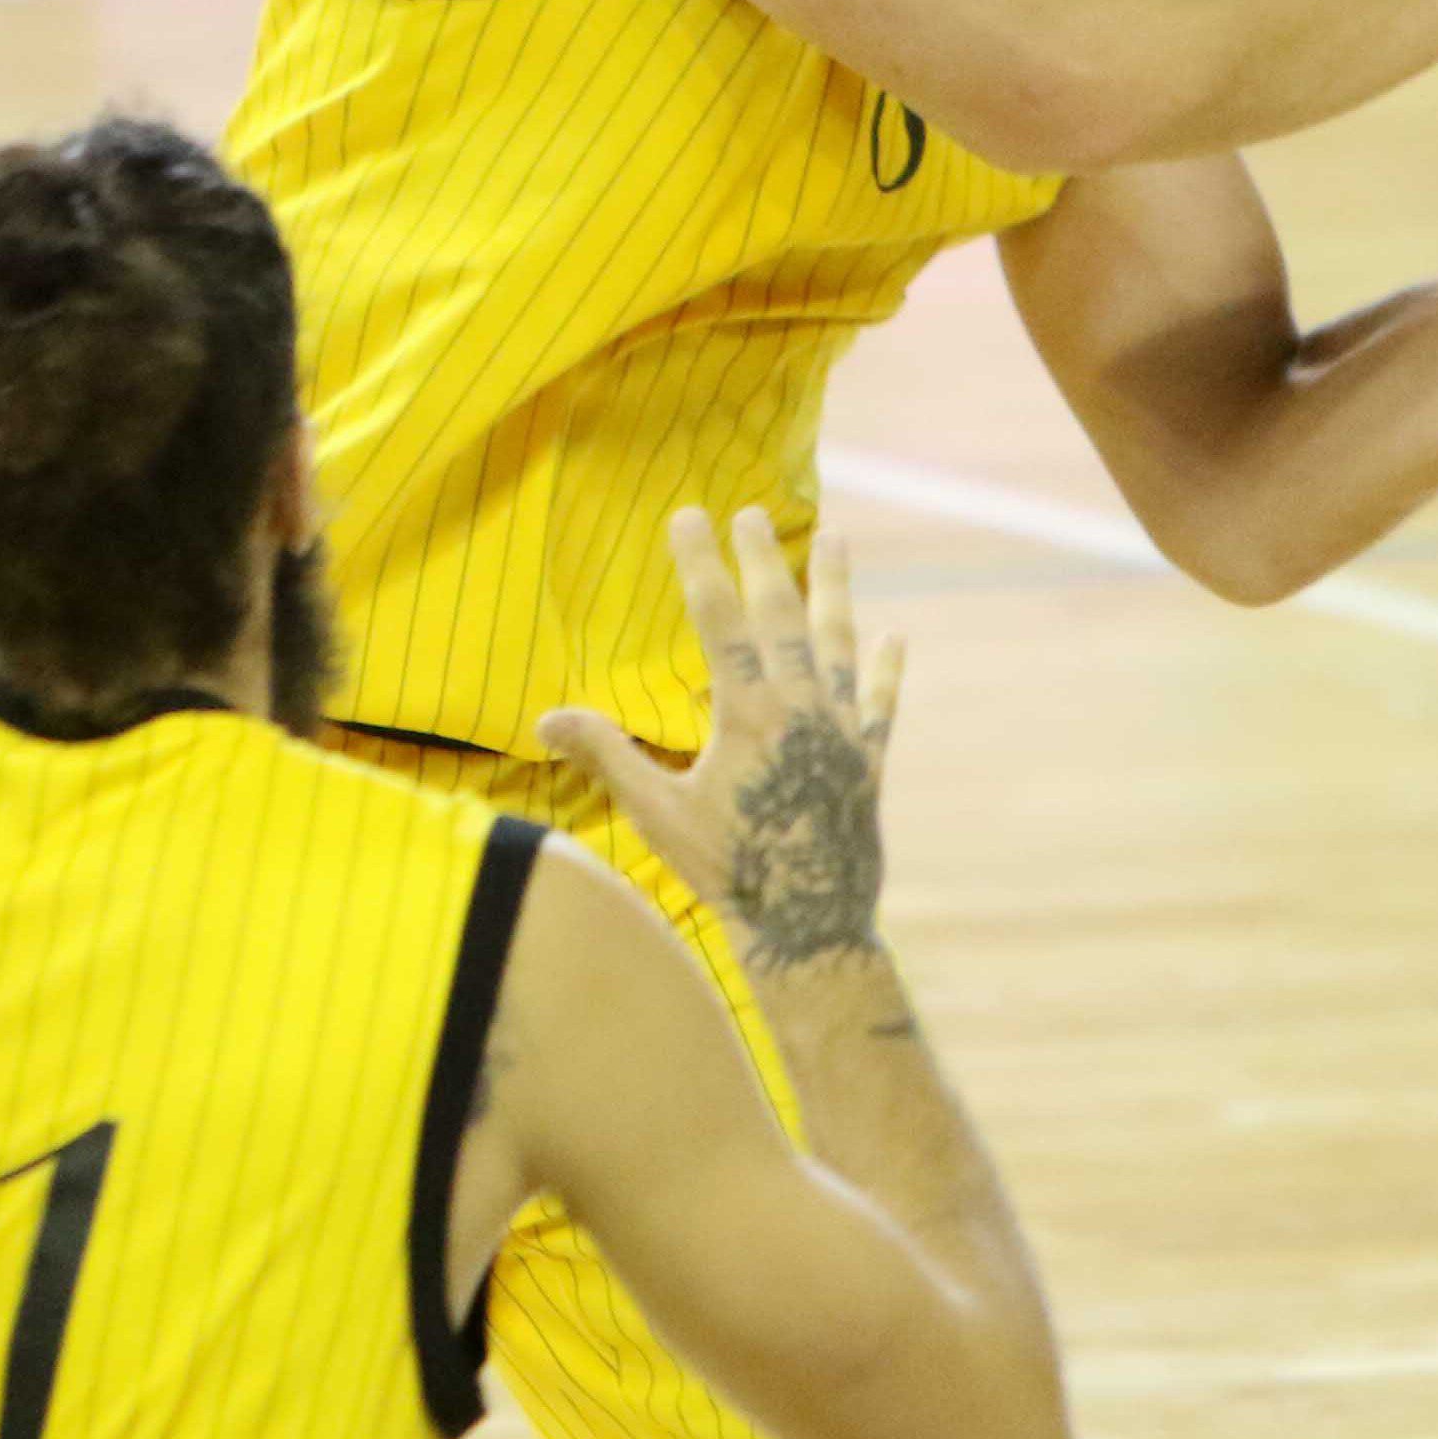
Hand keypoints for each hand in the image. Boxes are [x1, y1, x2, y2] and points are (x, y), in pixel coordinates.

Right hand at [542, 508, 902, 976]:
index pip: (719, 619)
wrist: (810, 926)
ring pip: (837, 643)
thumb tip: (544, 718)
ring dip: (836, 588)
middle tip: (752, 512)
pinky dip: (885, 668)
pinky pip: (879, 702)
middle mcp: (800, 710)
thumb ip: (607, 757)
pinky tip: (894, 634)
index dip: (701, 563)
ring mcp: (841, 733)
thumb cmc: (728, 870)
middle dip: (764, 559)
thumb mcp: (658, 814)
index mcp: (747, 715)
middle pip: (782, 615)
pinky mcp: (868, 761)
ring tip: (837, 538)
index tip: (689, 514)